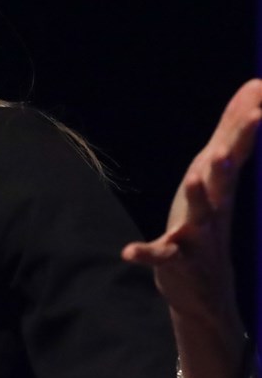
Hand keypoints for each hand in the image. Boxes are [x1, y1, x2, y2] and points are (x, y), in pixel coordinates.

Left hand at [123, 78, 261, 325]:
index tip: (260, 103)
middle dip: (227, 163)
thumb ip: (232, 133)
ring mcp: (198, 236)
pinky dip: (146, 253)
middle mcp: (216, 210)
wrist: (205, 291)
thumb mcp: (217, 175)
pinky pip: (161, 255)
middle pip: (224, 183)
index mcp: (223, 188)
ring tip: (194, 178)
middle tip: (229, 145)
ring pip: (200, 216)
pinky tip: (129, 251)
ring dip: (199, 197)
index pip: (238, 155)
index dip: (247, 130)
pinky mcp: (175, 260)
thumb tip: (253, 87)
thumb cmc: (209, 220)